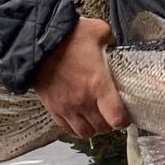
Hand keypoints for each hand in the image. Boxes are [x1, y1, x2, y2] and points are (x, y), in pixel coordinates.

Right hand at [33, 17, 129, 138]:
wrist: (36, 41)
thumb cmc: (69, 36)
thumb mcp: (99, 32)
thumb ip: (113, 41)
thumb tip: (116, 45)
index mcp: (98, 84)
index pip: (117, 118)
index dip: (125, 120)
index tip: (127, 114)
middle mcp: (83, 100)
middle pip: (102, 128)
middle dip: (111, 123)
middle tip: (113, 114)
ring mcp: (66, 107)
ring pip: (85, 133)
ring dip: (94, 128)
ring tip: (98, 118)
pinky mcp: (53, 108)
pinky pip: (67, 128)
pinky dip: (76, 127)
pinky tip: (81, 118)